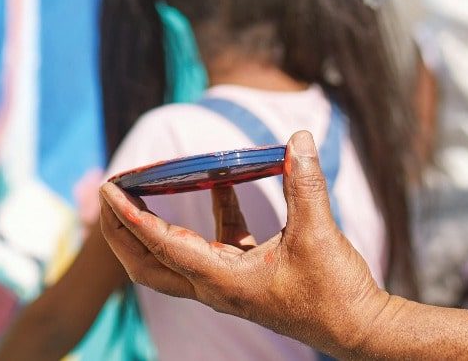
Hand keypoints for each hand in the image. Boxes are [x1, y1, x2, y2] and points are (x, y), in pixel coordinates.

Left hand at [99, 131, 389, 356]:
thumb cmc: (335, 292)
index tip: (109, 191)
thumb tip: (299, 138)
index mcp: (222, 281)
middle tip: (107, 196)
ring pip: (175, 256)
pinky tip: (222, 182)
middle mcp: (217, 286)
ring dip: (155, 224)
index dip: (132, 217)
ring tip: (142, 188)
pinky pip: (215, 243)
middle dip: (122, 233)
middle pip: (148, 264)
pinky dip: (212, 214)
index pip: (162, 246)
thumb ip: (305, 182)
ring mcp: (229, 283)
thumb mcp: (318, 232)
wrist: (360, 328)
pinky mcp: (248, 276)